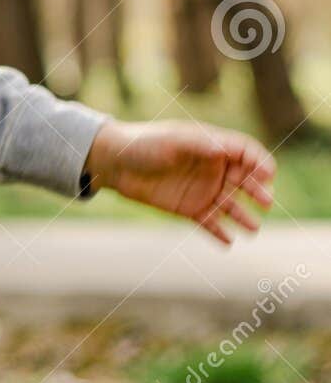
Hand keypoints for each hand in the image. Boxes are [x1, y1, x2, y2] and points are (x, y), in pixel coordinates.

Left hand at [82, 117, 275, 244]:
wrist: (114, 163)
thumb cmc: (144, 144)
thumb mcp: (173, 141)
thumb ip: (200, 145)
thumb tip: (226, 149)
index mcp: (212, 145)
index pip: (246, 153)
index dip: (260, 162)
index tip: (269, 175)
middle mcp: (213, 169)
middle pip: (245, 181)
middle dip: (258, 191)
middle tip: (266, 202)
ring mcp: (203, 190)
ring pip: (231, 206)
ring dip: (243, 216)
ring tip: (252, 228)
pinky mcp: (189, 209)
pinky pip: (210, 223)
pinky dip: (219, 233)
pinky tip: (228, 241)